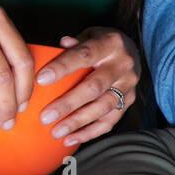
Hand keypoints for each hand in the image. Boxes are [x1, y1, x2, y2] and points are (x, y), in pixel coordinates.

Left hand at [35, 27, 140, 144]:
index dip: (63, 67)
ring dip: (78, 122)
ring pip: (103, 107)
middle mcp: (122, 65)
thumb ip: (75, 42)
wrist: (132, 51)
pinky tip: (71, 139)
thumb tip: (61, 44)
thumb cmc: (101, 43)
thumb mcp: (90, 34)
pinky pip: (110, 120)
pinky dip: (90, 132)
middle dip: (68, 104)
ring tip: (57, 132)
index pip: (84, 55)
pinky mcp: (129, 101)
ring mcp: (128, 85)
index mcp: (110, 44)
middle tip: (46, 117)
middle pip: (94, 87)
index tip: (41, 79)